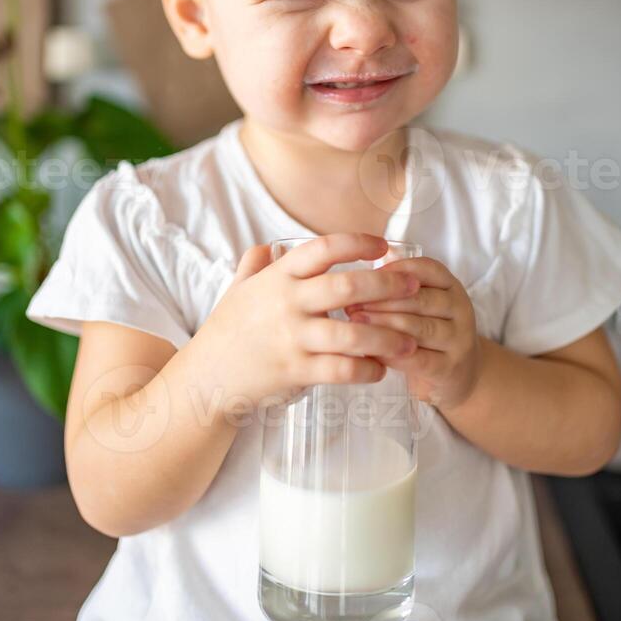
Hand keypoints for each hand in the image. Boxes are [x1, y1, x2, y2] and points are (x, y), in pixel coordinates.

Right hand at [199, 233, 421, 412]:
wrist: (207, 377)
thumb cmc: (227, 331)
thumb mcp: (237, 289)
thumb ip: (255, 264)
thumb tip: (270, 246)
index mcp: (278, 278)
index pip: (323, 249)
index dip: (357, 242)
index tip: (383, 245)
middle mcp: (286, 303)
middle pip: (346, 286)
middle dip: (387, 284)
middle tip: (413, 287)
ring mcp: (292, 338)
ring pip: (351, 334)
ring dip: (387, 336)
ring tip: (409, 340)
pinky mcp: (295, 372)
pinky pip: (341, 370)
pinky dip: (366, 370)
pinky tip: (379, 370)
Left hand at [344, 256, 483, 409]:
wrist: (458, 372)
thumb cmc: (427, 330)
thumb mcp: (420, 302)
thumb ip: (396, 285)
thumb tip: (361, 269)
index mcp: (450, 285)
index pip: (426, 269)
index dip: (393, 271)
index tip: (362, 276)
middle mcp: (459, 308)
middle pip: (419, 298)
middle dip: (380, 300)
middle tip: (350, 303)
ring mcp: (458, 339)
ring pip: (418, 328)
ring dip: (383, 325)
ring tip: (355, 324)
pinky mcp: (450, 368)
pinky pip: (418, 359)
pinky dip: (392, 354)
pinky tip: (371, 352)